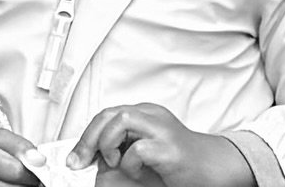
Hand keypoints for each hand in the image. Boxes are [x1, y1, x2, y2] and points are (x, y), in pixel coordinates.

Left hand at [70, 104, 255, 186]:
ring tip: (114, 162)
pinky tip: (138, 171)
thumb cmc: (176, 164)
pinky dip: (130, 164)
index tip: (74, 158)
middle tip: (79, 162)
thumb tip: (90, 161)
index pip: (107, 114)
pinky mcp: (169, 148)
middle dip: (87, 139)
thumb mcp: (141, 156)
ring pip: (121, 120)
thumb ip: (119, 153)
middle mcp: (152, 116)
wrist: (211, 168)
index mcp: (144, 115)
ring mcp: (161, 129)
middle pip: (110, 113)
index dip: (85, 135)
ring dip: (108, 145)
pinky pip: (138, 149)